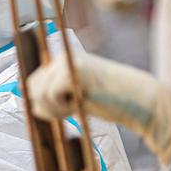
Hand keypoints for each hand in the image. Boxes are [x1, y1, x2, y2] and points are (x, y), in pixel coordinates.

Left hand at [26, 52, 170, 163]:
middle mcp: (62, 56)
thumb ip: (53, 97)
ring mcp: (67, 61)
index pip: (32, 81)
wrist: (140, 100)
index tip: (54, 114)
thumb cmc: (111, 102)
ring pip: (37, 92)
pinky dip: (60, 108)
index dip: (37, 101)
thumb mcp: (76, 97)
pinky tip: (79, 106)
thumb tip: (29, 105)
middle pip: (31, 87)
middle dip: (45, 106)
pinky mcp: (72, 71)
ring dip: (53, 109)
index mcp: (62, 60)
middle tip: (70, 112)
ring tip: (76, 108)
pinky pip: (49, 96)